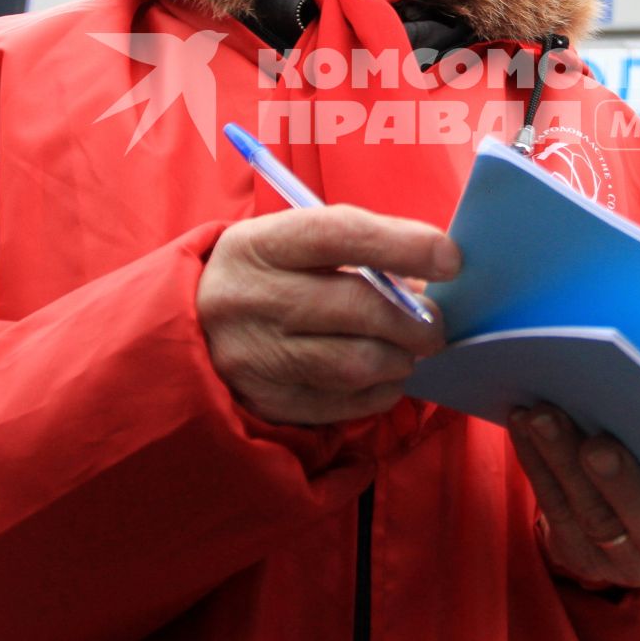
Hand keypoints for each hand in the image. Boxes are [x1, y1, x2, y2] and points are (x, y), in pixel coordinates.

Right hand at [200, 205, 455, 424]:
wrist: (189, 331)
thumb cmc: (265, 277)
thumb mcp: (292, 245)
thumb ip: (358, 251)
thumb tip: (431, 278)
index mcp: (259, 244)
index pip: (341, 235)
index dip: (404, 244)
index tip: (450, 258)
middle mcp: (250, 299)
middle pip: (358, 307)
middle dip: (416, 318)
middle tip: (438, 322)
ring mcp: (254, 357)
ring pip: (357, 363)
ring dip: (400, 357)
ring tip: (408, 348)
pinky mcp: (266, 403)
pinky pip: (346, 405)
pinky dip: (380, 391)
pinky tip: (383, 375)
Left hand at [509, 403, 639, 587]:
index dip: (628, 488)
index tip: (599, 444)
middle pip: (600, 518)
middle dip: (569, 463)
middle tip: (546, 415)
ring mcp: (602, 565)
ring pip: (566, 511)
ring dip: (544, 456)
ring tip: (530, 412)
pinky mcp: (570, 553)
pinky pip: (548, 507)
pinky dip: (533, 462)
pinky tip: (521, 424)